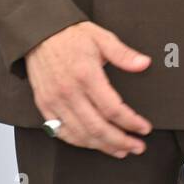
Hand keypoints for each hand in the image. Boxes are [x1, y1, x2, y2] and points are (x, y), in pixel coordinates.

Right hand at [25, 21, 152, 156]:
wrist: (39, 33)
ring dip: (103, 146)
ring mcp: (54, 101)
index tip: (144, 128)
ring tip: (120, 150)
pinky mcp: (44, 106)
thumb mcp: (101, 38)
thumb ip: (124, 54)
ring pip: (80, 135)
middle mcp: (69, 92)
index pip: (113, 109)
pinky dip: (79, 142)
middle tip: (137, 147)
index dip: (131, 122)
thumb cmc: (71, 35)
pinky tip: (93, 144)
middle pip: (98, 128)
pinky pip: (61, 132)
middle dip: (121, 141)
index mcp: (86, 75)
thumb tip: (144, 64)